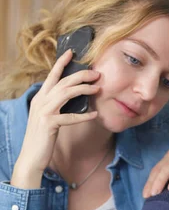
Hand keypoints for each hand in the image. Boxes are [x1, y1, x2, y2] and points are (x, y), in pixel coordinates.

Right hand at [11, 49, 99, 188]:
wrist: (31, 157)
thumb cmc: (42, 138)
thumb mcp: (47, 117)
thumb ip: (55, 106)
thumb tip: (71, 97)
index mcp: (40, 98)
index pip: (52, 76)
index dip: (61, 63)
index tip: (72, 52)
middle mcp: (40, 101)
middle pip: (63, 82)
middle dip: (81, 75)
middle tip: (97, 74)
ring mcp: (44, 111)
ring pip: (66, 93)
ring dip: (84, 90)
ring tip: (98, 89)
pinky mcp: (49, 124)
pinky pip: (70, 117)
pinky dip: (84, 116)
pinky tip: (95, 114)